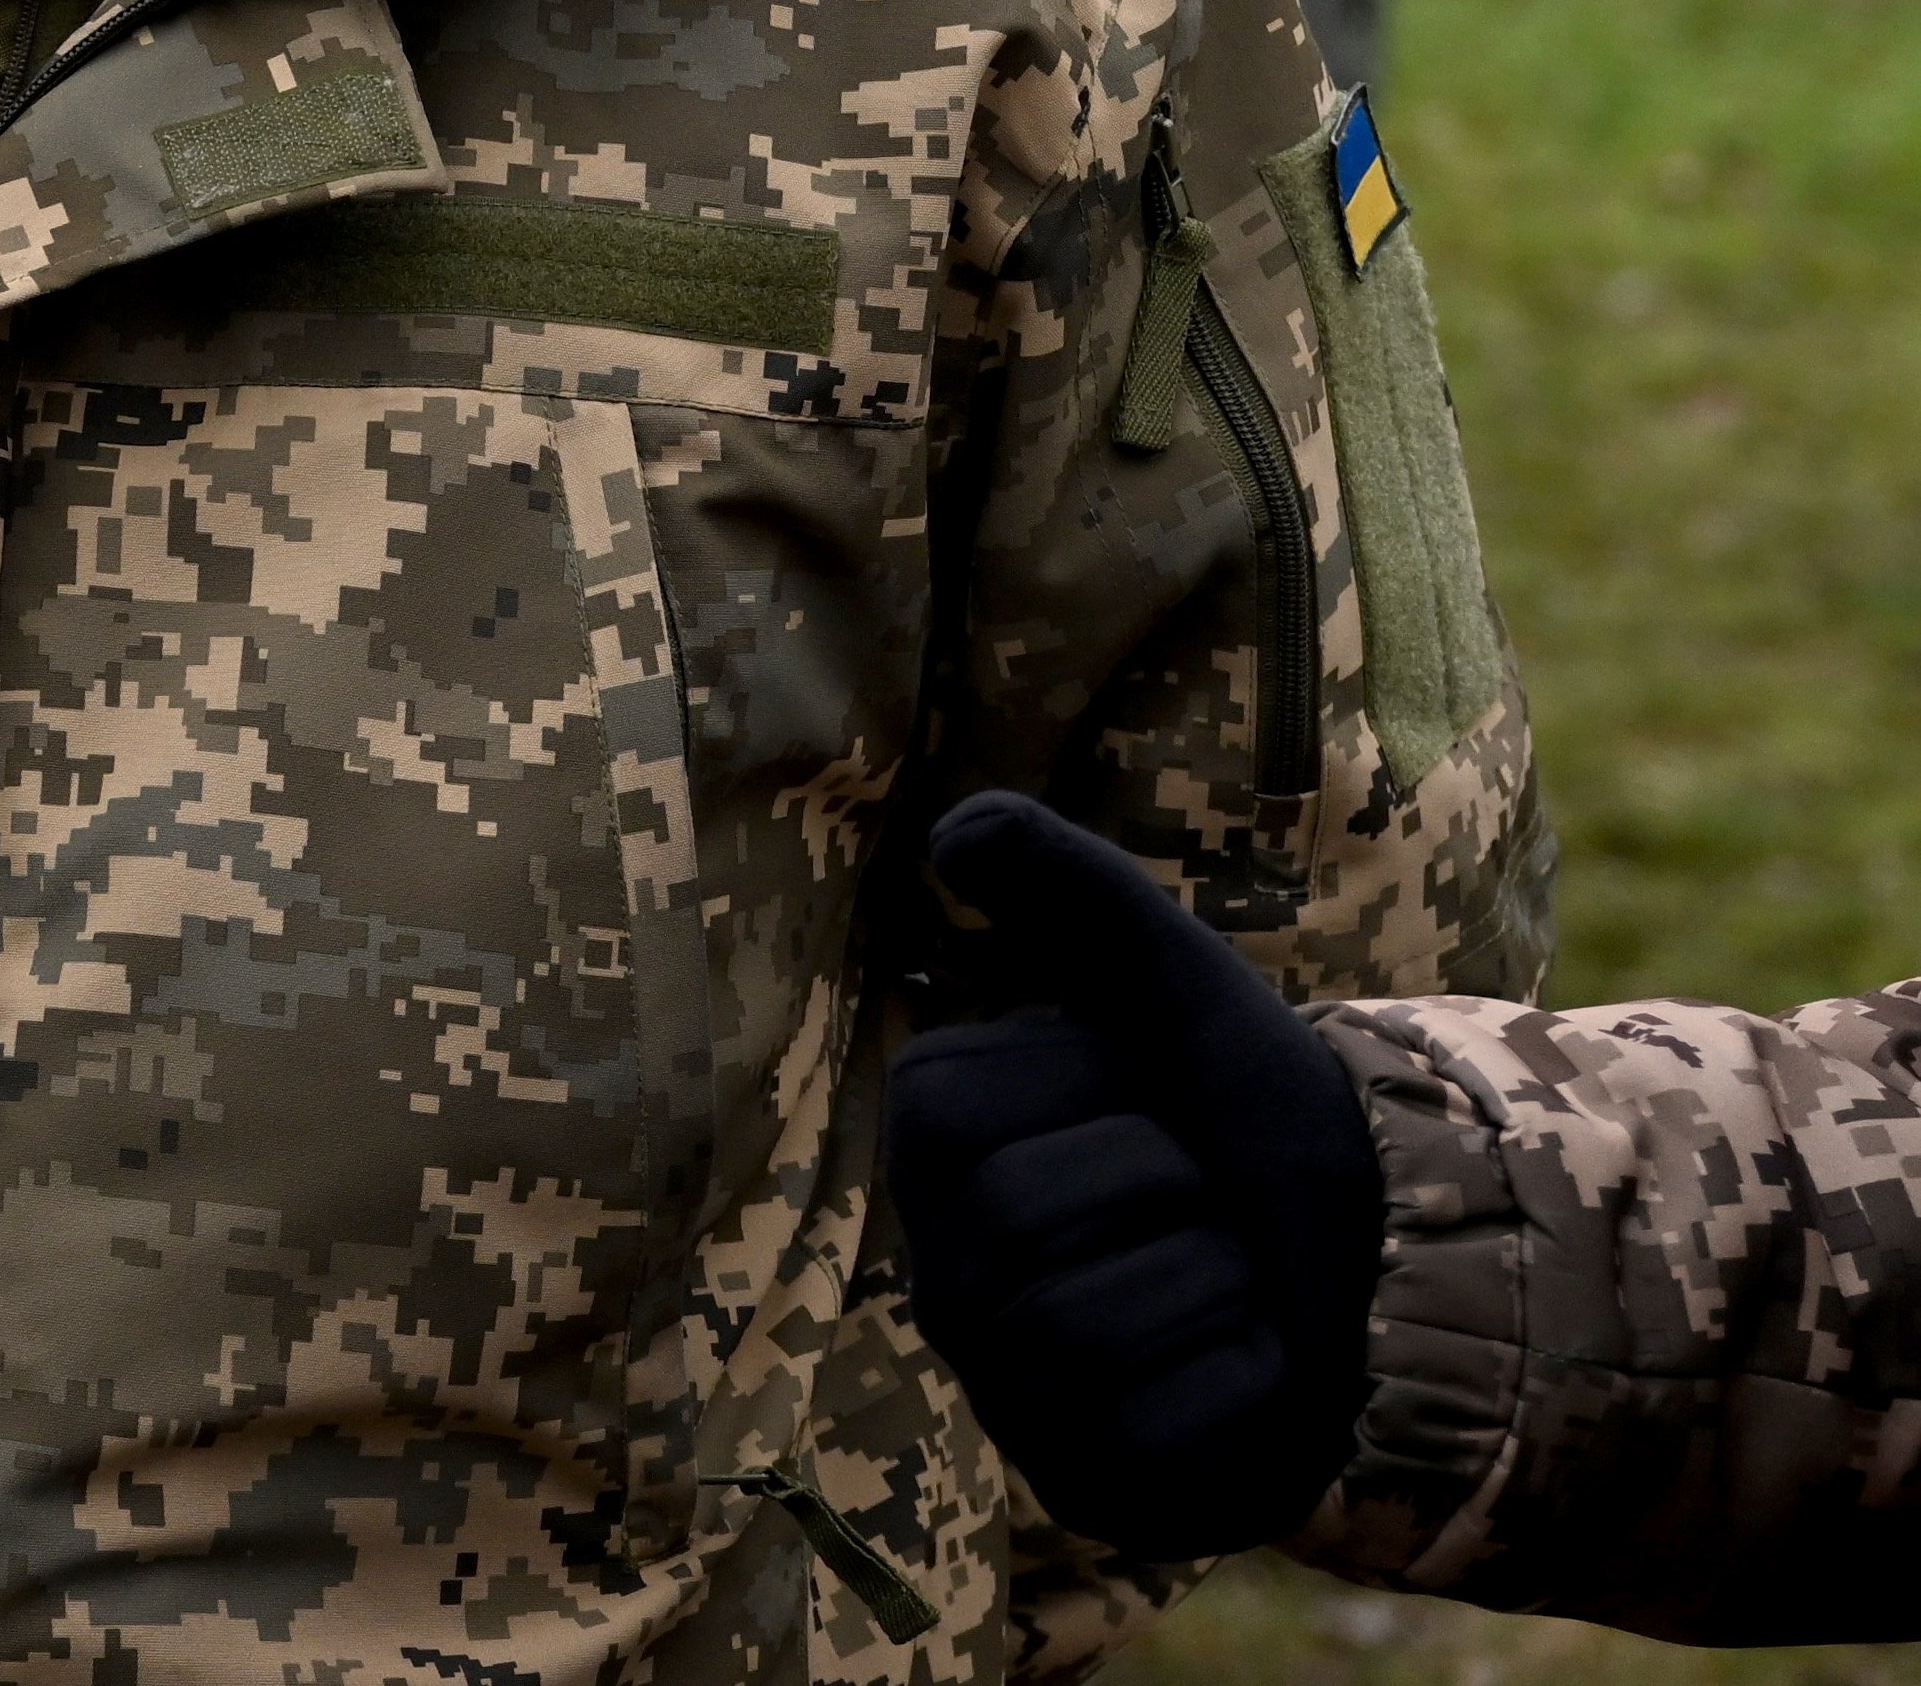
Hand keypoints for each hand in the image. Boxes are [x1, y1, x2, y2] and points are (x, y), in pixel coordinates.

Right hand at [887, 788, 1388, 1555]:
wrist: (1380, 1260)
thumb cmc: (1256, 1117)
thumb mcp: (1175, 980)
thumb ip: (1069, 884)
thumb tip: (952, 829)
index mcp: (931, 1150)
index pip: (964, 1108)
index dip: (1103, 1091)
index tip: (1146, 1104)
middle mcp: (940, 1275)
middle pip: (1024, 1213)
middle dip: (1166, 1184)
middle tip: (1200, 1200)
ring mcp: (1006, 1390)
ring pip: (1087, 1316)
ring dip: (1213, 1277)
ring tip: (1230, 1280)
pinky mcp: (1086, 1483)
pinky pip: (1160, 1414)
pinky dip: (1243, 1377)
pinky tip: (1251, 1362)